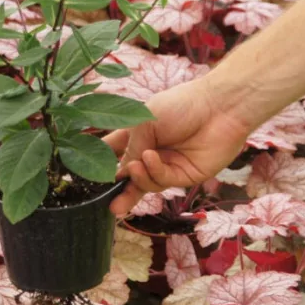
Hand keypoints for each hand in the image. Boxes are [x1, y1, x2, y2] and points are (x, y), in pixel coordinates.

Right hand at [106, 77, 253, 215]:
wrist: (219, 108)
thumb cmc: (181, 105)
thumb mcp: (145, 122)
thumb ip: (130, 148)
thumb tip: (121, 173)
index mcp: (139, 133)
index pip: (114, 149)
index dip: (100, 160)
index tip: (86, 174)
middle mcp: (152, 151)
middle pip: (129, 174)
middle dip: (116, 188)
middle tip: (103, 200)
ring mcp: (168, 165)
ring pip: (145, 183)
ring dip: (136, 177)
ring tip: (134, 167)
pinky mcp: (185, 177)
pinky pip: (163, 180)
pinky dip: (154, 171)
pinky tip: (151, 158)